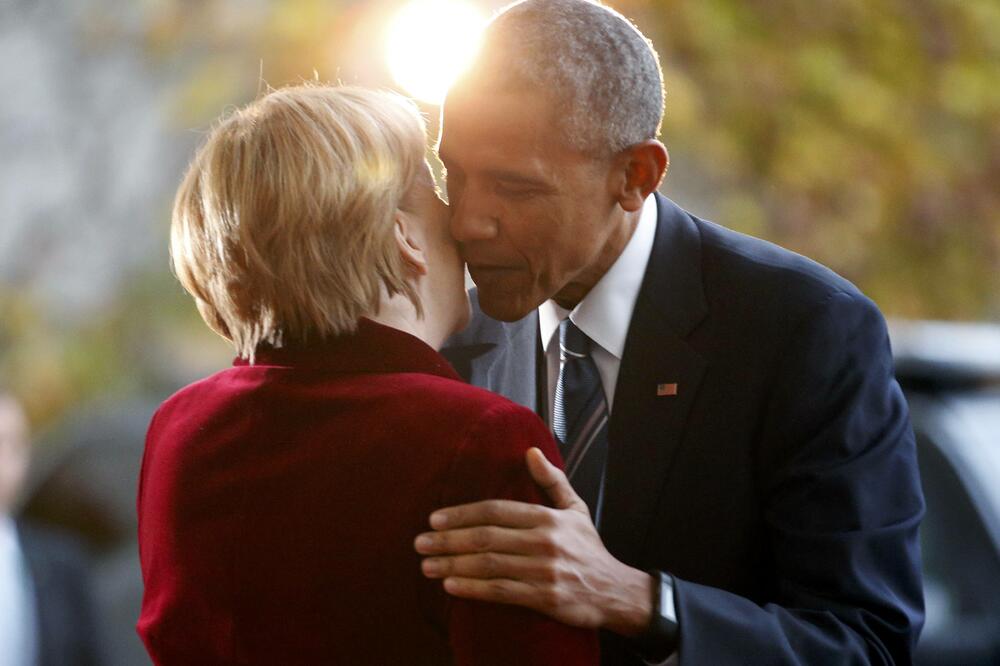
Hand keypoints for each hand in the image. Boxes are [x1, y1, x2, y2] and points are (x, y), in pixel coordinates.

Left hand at [415, 447, 653, 636]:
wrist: (615, 592)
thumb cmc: (589, 549)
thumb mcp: (576, 509)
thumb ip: (552, 481)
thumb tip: (530, 451)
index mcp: (548, 518)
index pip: (496, 510)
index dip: (462, 513)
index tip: (434, 518)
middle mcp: (544, 542)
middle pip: (487, 537)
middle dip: (448, 539)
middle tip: (420, 543)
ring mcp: (544, 571)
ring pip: (490, 564)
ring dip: (454, 564)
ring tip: (427, 565)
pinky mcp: (544, 598)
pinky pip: (502, 592)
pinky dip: (473, 589)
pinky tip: (451, 586)